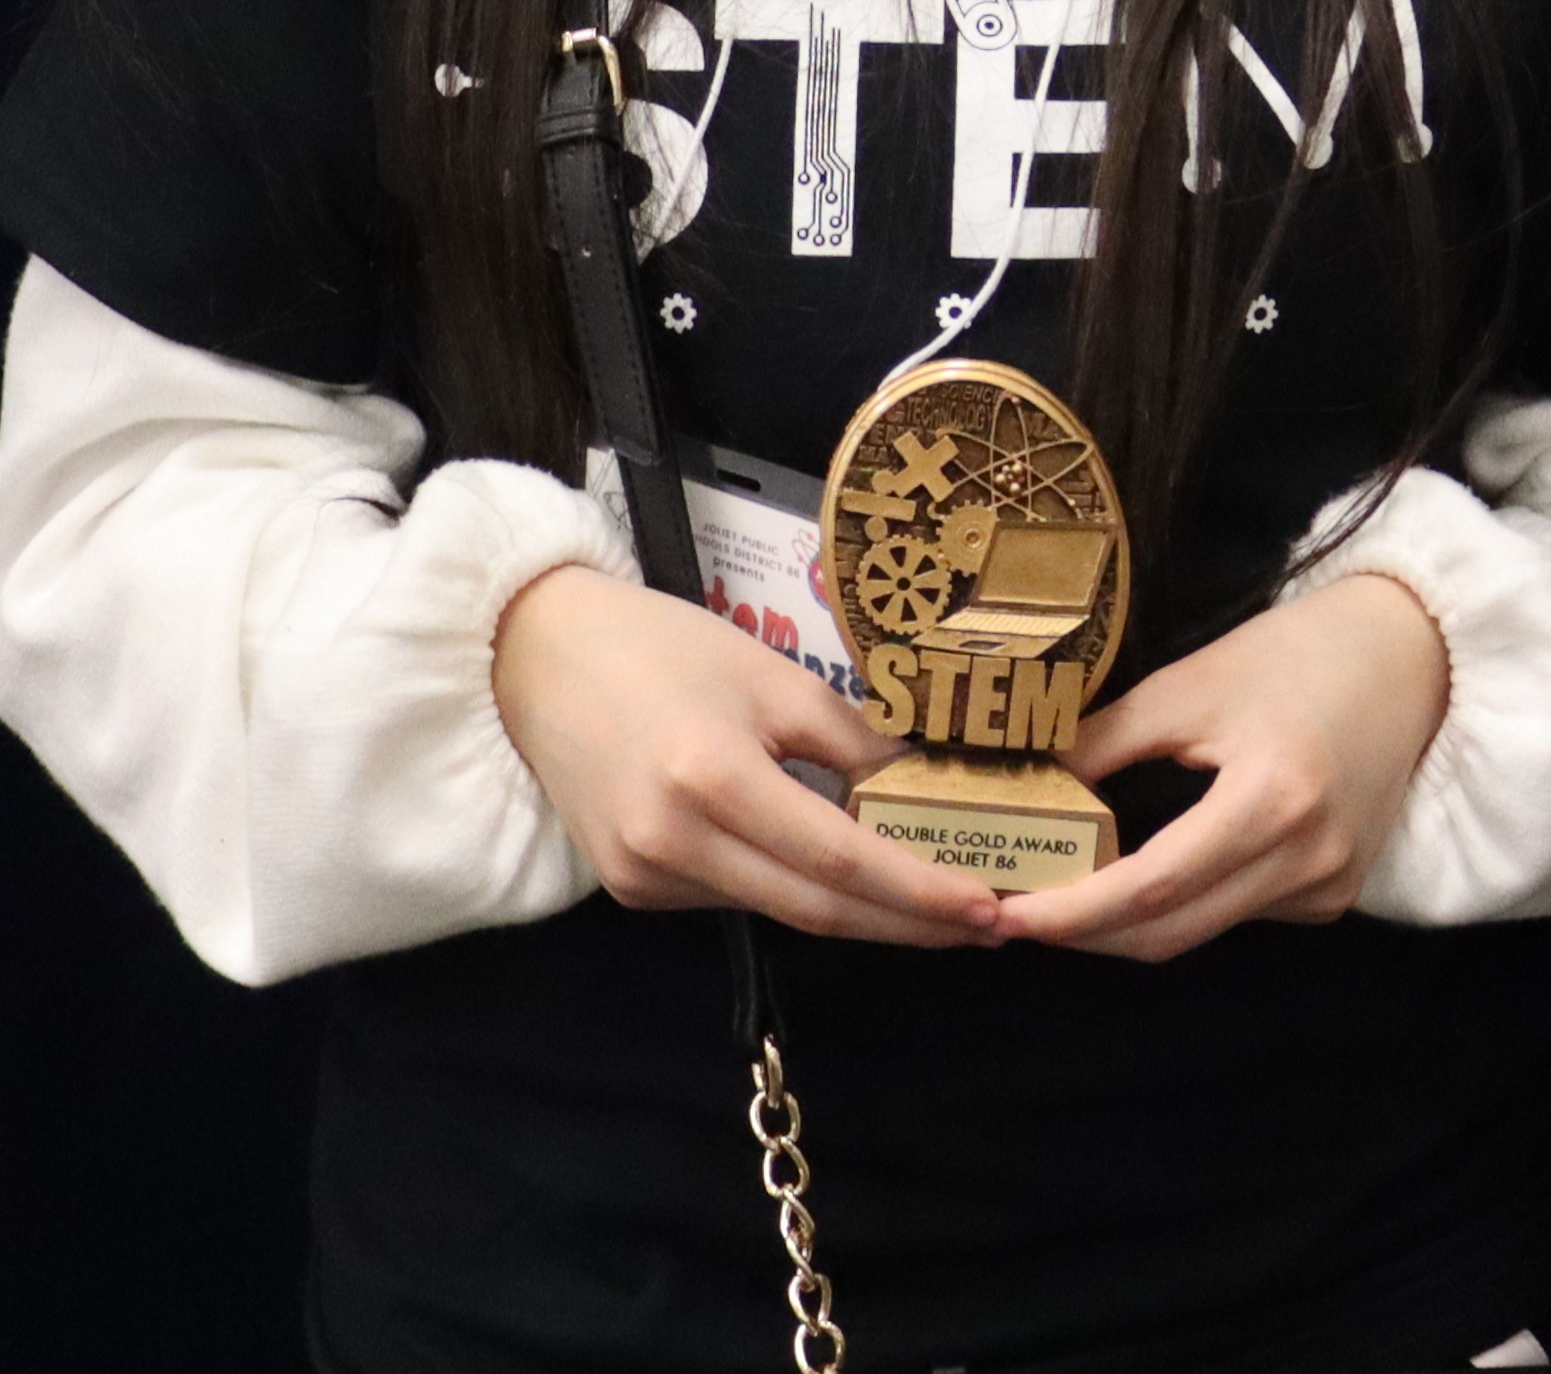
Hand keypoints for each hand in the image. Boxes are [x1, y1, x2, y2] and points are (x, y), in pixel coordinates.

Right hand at [493, 562, 1005, 946]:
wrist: (537, 659)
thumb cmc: (664, 648)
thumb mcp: (770, 675)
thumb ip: (848, 738)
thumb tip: (923, 786)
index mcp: (713, 779)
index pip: (838, 857)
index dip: (918, 892)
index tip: (986, 909)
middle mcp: (673, 845)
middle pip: (814, 908)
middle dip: (906, 925)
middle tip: (986, 928)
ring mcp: (645, 877)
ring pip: (777, 907)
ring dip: (858, 911)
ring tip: (937, 902)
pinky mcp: (631, 887)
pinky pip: (735, 895)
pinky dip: (795, 889)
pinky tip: (846, 878)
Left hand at [997, 570, 1449, 963]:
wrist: (1413, 653)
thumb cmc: (1300, 652)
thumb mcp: (1194, 683)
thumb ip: (1109, 741)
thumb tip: (1029, 786)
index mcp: (1272, 799)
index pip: (1150, 885)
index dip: (1072, 911)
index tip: (1006, 915)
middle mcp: (1306, 858)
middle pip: (1170, 932)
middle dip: (1086, 932)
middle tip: (1017, 914)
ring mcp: (1328, 884)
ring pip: (1202, 931)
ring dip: (1132, 922)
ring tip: (1073, 891)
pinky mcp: (1336, 893)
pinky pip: (1241, 916)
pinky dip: (1190, 903)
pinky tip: (1161, 872)